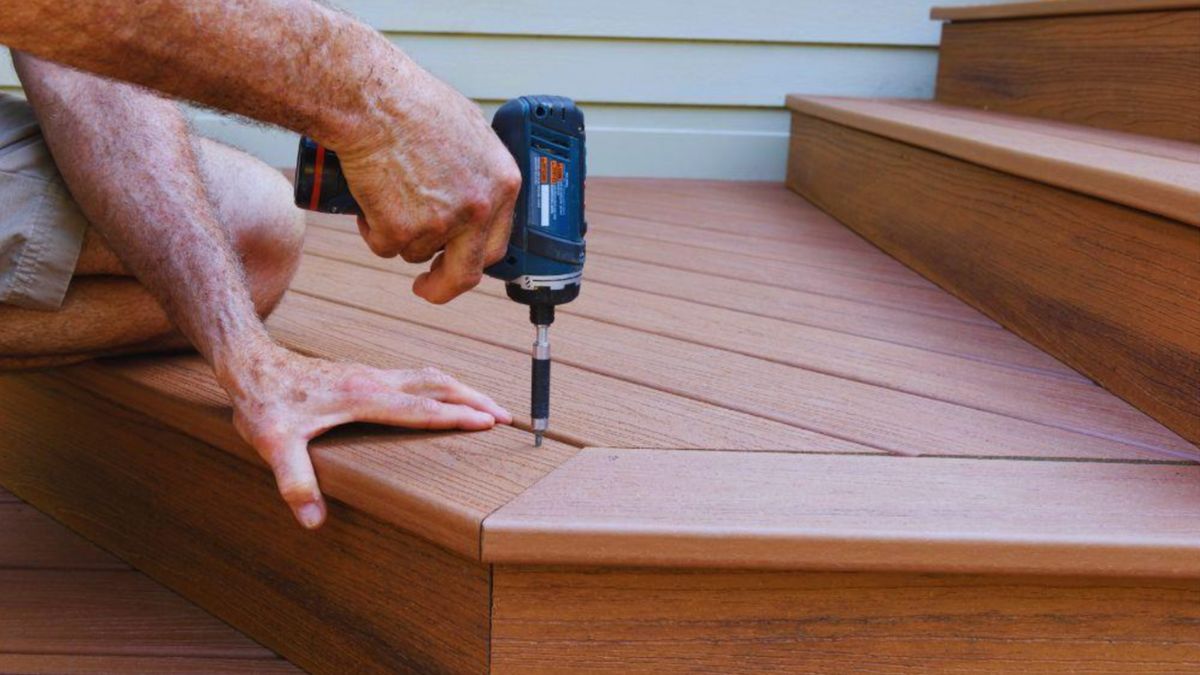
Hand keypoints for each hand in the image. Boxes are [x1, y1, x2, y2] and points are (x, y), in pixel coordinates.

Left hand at [221, 343, 511, 528]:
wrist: (251, 363)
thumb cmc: (263, 402)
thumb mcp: (272, 443)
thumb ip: (293, 480)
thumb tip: (313, 519)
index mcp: (361, 396)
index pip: (419, 408)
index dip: (454, 416)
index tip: (488, 422)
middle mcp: (374, 380)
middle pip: (437, 385)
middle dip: (474, 399)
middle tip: (506, 416)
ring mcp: (372, 374)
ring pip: (430, 377)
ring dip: (462, 389)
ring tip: (488, 406)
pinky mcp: (367, 374)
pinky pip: (417, 377)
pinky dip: (442, 386)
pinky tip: (445, 396)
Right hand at [335, 59, 520, 304]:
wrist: (373, 100)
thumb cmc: (413, 103)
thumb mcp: (468, 134)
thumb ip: (476, 173)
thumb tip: (470, 195)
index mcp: (502, 184)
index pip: (497, 242)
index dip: (475, 259)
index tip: (458, 265)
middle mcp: (479, 208)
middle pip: (466, 273)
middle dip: (443, 286)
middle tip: (425, 286)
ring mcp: (442, 223)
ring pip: (415, 252)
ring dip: (398, 234)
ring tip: (385, 188)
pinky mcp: (402, 230)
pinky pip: (383, 246)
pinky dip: (371, 228)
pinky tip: (369, 193)